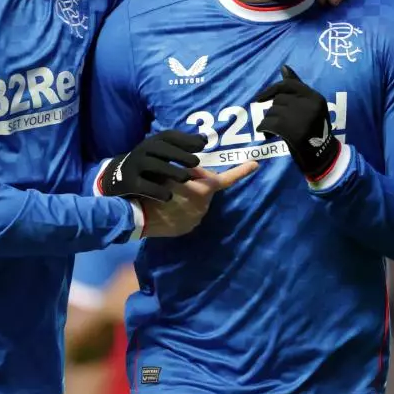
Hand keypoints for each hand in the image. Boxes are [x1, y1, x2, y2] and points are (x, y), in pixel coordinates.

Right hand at [99, 130, 204, 200]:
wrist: (115, 178)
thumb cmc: (147, 165)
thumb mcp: (161, 153)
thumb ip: (181, 147)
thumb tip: (204, 140)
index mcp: (152, 142)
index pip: (169, 136)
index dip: (185, 139)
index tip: (202, 145)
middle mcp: (142, 151)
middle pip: (160, 148)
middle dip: (179, 154)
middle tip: (196, 162)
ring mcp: (134, 167)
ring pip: (152, 164)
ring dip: (170, 170)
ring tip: (185, 178)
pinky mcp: (129, 183)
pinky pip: (143, 186)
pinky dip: (156, 190)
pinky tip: (169, 197)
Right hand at [141, 162, 256, 236]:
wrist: (138, 216)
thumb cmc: (154, 189)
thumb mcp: (171, 172)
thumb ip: (187, 172)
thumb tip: (194, 171)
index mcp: (202, 191)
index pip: (225, 179)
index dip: (241, 171)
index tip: (255, 165)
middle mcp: (203, 206)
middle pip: (206, 189)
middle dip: (198, 183)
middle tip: (181, 178)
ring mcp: (195, 219)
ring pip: (197, 202)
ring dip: (189, 196)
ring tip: (171, 194)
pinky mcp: (186, 228)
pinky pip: (189, 214)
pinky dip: (183, 209)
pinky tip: (169, 206)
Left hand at [253, 65, 339, 179]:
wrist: (322, 157)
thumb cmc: (313, 131)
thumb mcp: (310, 107)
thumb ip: (297, 87)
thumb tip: (284, 67)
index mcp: (316, 97)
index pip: (288, 85)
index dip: (271, 90)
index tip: (260, 99)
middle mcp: (311, 105)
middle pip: (278, 101)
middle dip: (273, 112)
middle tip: (278, 124)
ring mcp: (303, 118)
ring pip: (272, 112)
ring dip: (269, 122)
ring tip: (276, 132)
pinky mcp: (294, 132)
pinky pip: (269, 124)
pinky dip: (264, 130)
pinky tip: (268, 135)